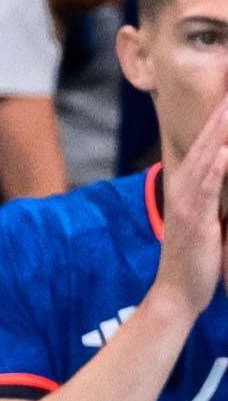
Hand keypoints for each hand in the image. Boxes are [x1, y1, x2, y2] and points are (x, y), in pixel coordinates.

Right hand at [158, 84, 227, 320]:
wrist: (178, 292)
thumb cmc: (198, 255)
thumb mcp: (209, 214)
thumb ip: (217, 187)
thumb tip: (225, 162)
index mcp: (190, 180)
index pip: (211, 137)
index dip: (223, 110)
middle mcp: (185, 184)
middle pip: (210, 137)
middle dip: (224, 108)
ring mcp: (189, 200)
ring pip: (211, 154)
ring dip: (223, 127)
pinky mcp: (196, 217)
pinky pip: (210, 185)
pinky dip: (218, 165)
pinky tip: (225, 149)